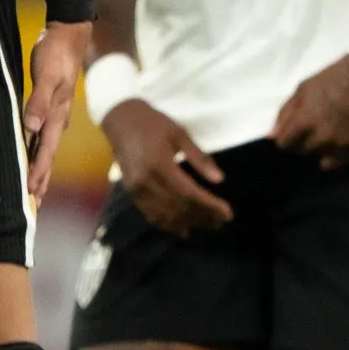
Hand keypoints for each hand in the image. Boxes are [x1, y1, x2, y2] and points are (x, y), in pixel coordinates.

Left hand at [21, 20, 90, 200]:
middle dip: (41, 182)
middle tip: (32, 208)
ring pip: (46, 151)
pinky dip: (37, 154)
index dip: (37, 173)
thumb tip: (32, 127)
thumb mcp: (46, 74)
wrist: (68, 36)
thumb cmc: (55, 53)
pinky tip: (31, 160)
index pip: (45, 151)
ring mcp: (55, 116)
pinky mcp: (49, 109)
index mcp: (57, 116)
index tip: (30, 195)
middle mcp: (58, 121)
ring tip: (33, 193)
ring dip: (40, 173)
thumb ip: (38, 100)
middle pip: (48, 158)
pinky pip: (42, 139)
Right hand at [98, 96, 232, 234]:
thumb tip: (219, 180)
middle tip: (221, 222)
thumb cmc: (153, 124)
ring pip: (165, 215)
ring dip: (188, 223)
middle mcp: (146, 181)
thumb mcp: (180, 134)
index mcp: (160, 164)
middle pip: (179, 207)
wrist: (120, 121)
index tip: (228, 213)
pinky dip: (168, 224)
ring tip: (208, 226)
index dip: (210, 206)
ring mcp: (136, 189)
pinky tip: (183, 228)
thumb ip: (200, 158)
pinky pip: (151, 215)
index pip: (190, 193)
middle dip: (203, 217)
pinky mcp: (131, 192)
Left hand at [271, 56, 348, 169]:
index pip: (284, 144)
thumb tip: (273, 136)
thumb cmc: (331, 79)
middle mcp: (320, 136)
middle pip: (300, 151)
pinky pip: (336, 162)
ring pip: (318, 157)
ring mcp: (339, 142)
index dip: (285, 138)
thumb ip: (285, 113)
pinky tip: (335, 143)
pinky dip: (333, 155)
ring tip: (325, 132)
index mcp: (304, 120)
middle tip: (310, 129)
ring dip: (318, 147)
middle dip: (301, 142)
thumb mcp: (302, 89)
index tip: (290, 133)